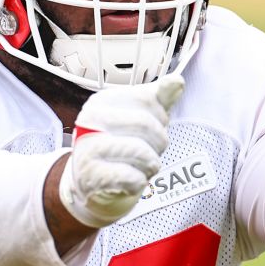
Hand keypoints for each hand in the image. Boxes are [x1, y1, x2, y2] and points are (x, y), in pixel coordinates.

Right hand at [58, 74, 184, 227]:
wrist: (94, 184)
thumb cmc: (121, 147)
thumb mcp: (141, 118)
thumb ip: (159, 99)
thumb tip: (177, 81)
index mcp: (102, 101)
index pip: (146, 98)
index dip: (161, 117)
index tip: (156, 128)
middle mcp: (90, 121)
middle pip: (145, 124)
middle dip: (159, 142)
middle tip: (152, 151)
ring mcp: (87, 148)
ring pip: (141, 152)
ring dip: (151, 164)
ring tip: (143, 167)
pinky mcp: (90, 177)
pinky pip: (132, 177)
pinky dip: (140, 182)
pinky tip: (132, 180)